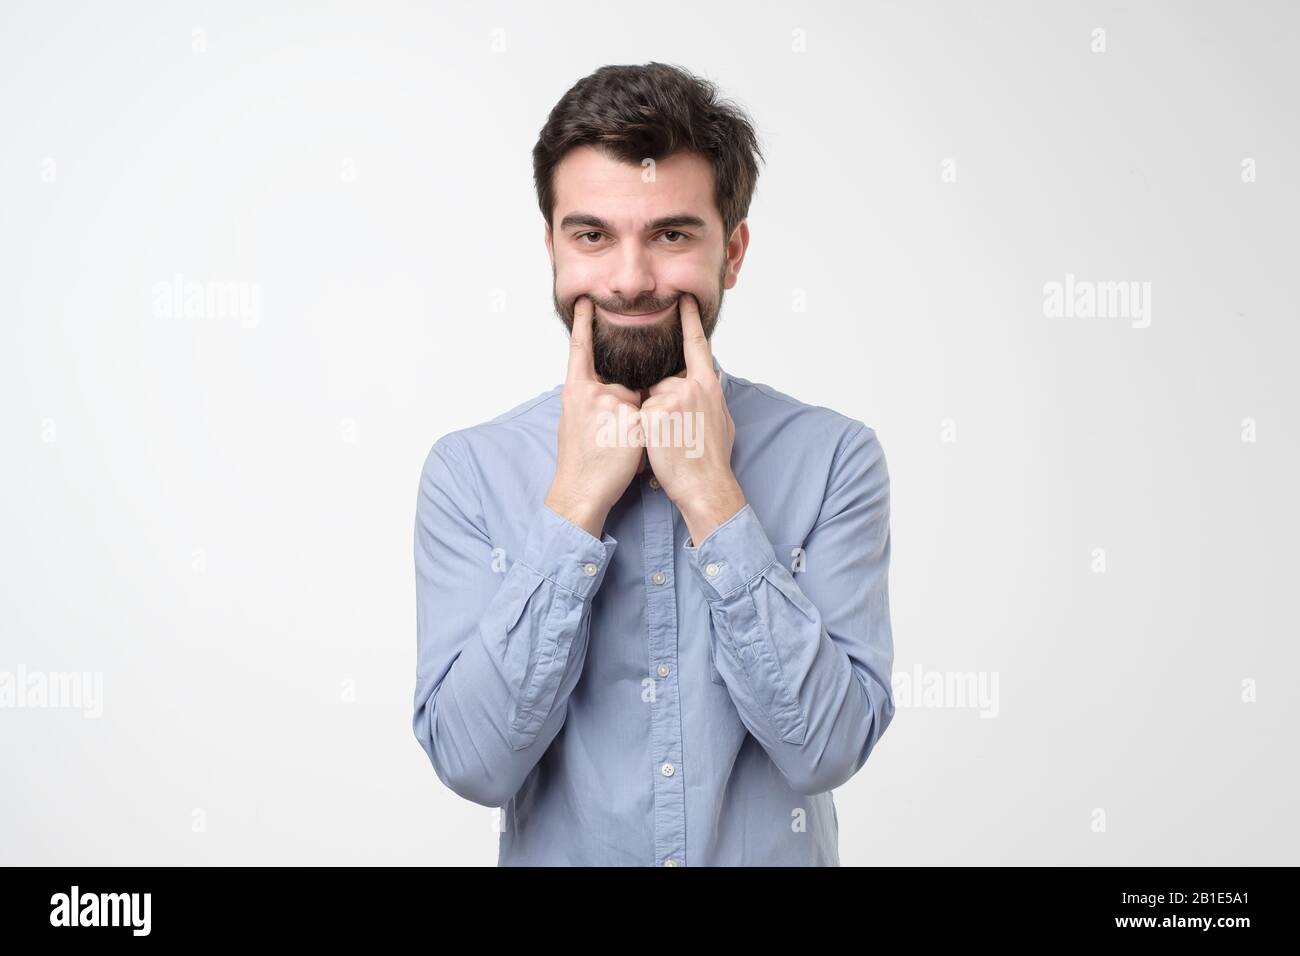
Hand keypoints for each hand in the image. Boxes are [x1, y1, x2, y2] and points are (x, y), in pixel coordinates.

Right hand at [545, 296, 645, 537]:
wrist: (581, 491)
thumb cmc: (580, 460)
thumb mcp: (577, 420)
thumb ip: (593, 398)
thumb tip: (613, 390)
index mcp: (576, 390)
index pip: (580, 350)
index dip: (584, 324)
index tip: (586, 301)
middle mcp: (593, 392)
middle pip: (626, 386)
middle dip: (628, 409)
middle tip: (608, 438)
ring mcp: (614, 405)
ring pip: (641, 403)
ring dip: (639, 425)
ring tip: (619, 449)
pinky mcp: (635, 421)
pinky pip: (651, 420)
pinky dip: (648, 437)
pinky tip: (630, 453)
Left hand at [639, 294, 745, 544]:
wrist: (704, 487)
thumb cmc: (712, 461)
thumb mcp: (721, 421)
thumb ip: (711, 397)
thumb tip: (711, 381)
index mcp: (708, 386)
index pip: (697, 346)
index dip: (690, 321)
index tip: (683, 299)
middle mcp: (690, 387)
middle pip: (664, 383)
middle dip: (663, 405)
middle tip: (678, 434)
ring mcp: (671, 399)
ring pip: (649, 400)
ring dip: (652, 420)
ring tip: (669, 443)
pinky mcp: (652, 414)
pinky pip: (640, 414)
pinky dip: (643, 431)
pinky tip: (658, 445)